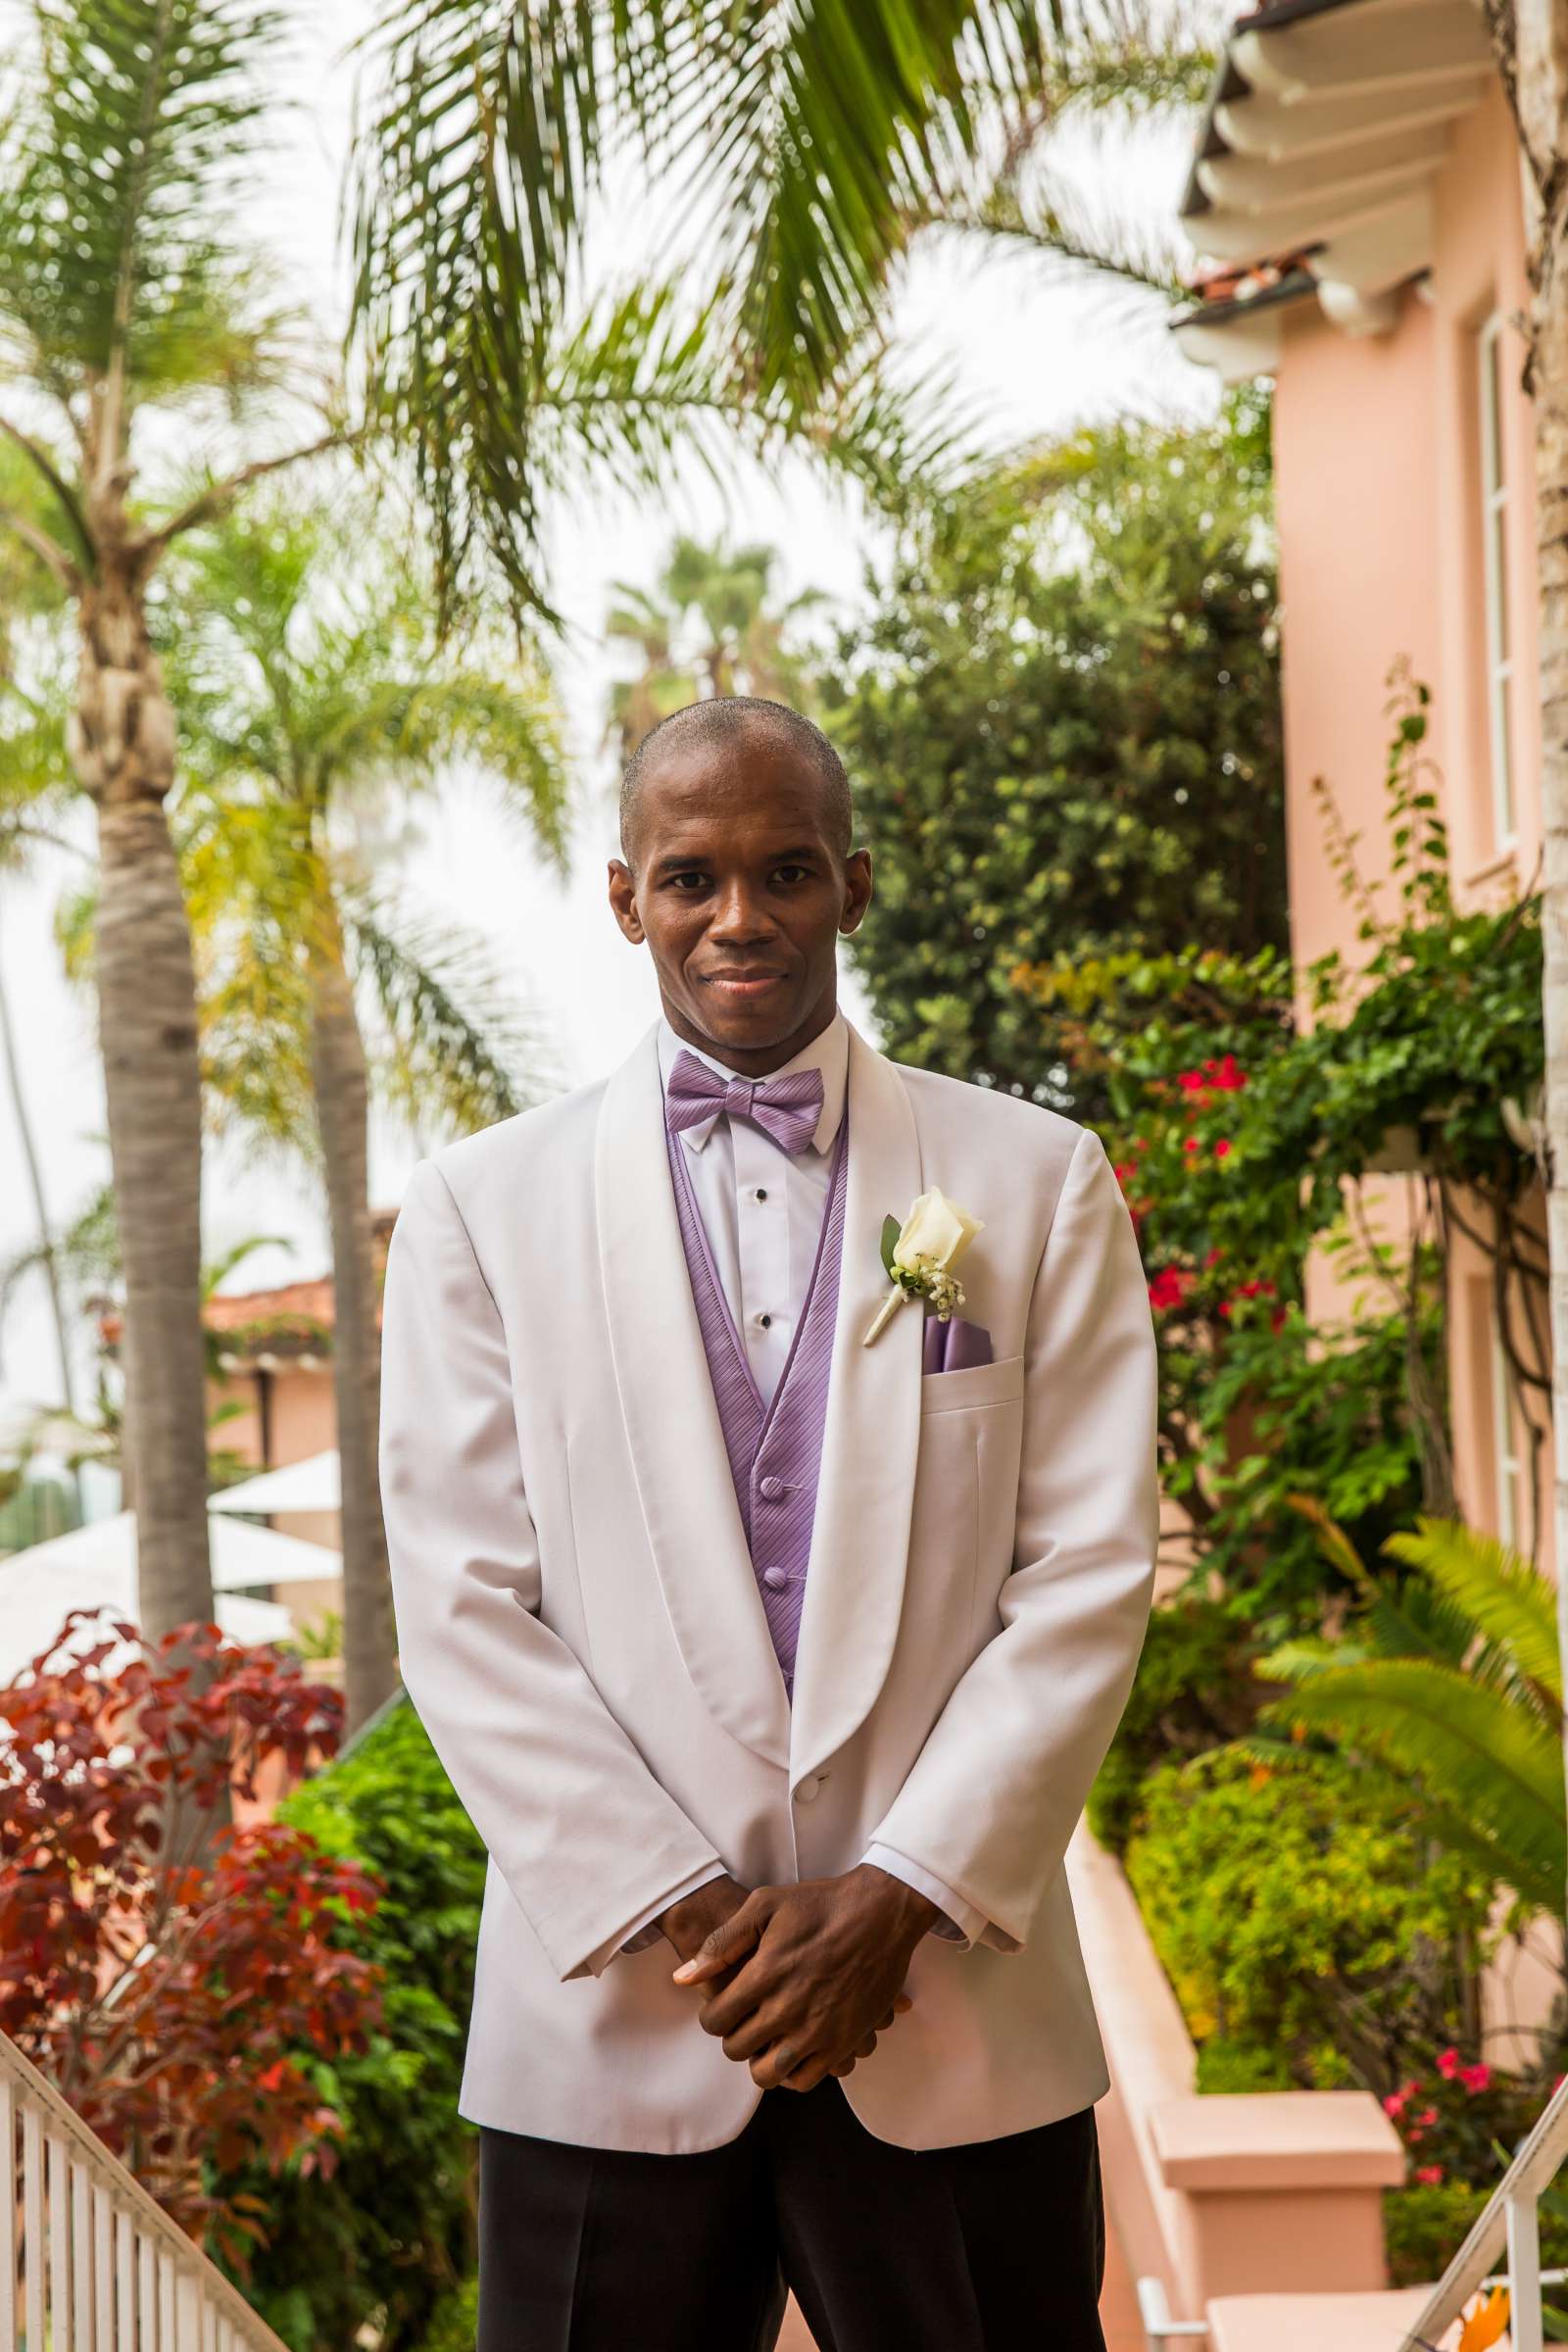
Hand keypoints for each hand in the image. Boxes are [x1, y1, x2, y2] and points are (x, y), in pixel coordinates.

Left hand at [671, 1863, 932, 2091]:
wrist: (881, 1913)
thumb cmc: (821, 1904)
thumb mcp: (765, 1905)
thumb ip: (722, 1942)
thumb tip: (683, 1978)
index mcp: (764, 1975)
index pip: (715, 2021)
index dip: (712, 2016)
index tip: (724, 2006)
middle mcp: (788, 2008)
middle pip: (737, 2049)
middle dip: (733, 2035)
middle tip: (746, 2019)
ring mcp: (818, 2030)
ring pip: (768, 2074)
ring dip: (760, 2059)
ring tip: (767, 2038)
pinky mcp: (844, 2042)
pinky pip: (806, 2080)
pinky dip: (794, 2072)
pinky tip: (794, 2049)